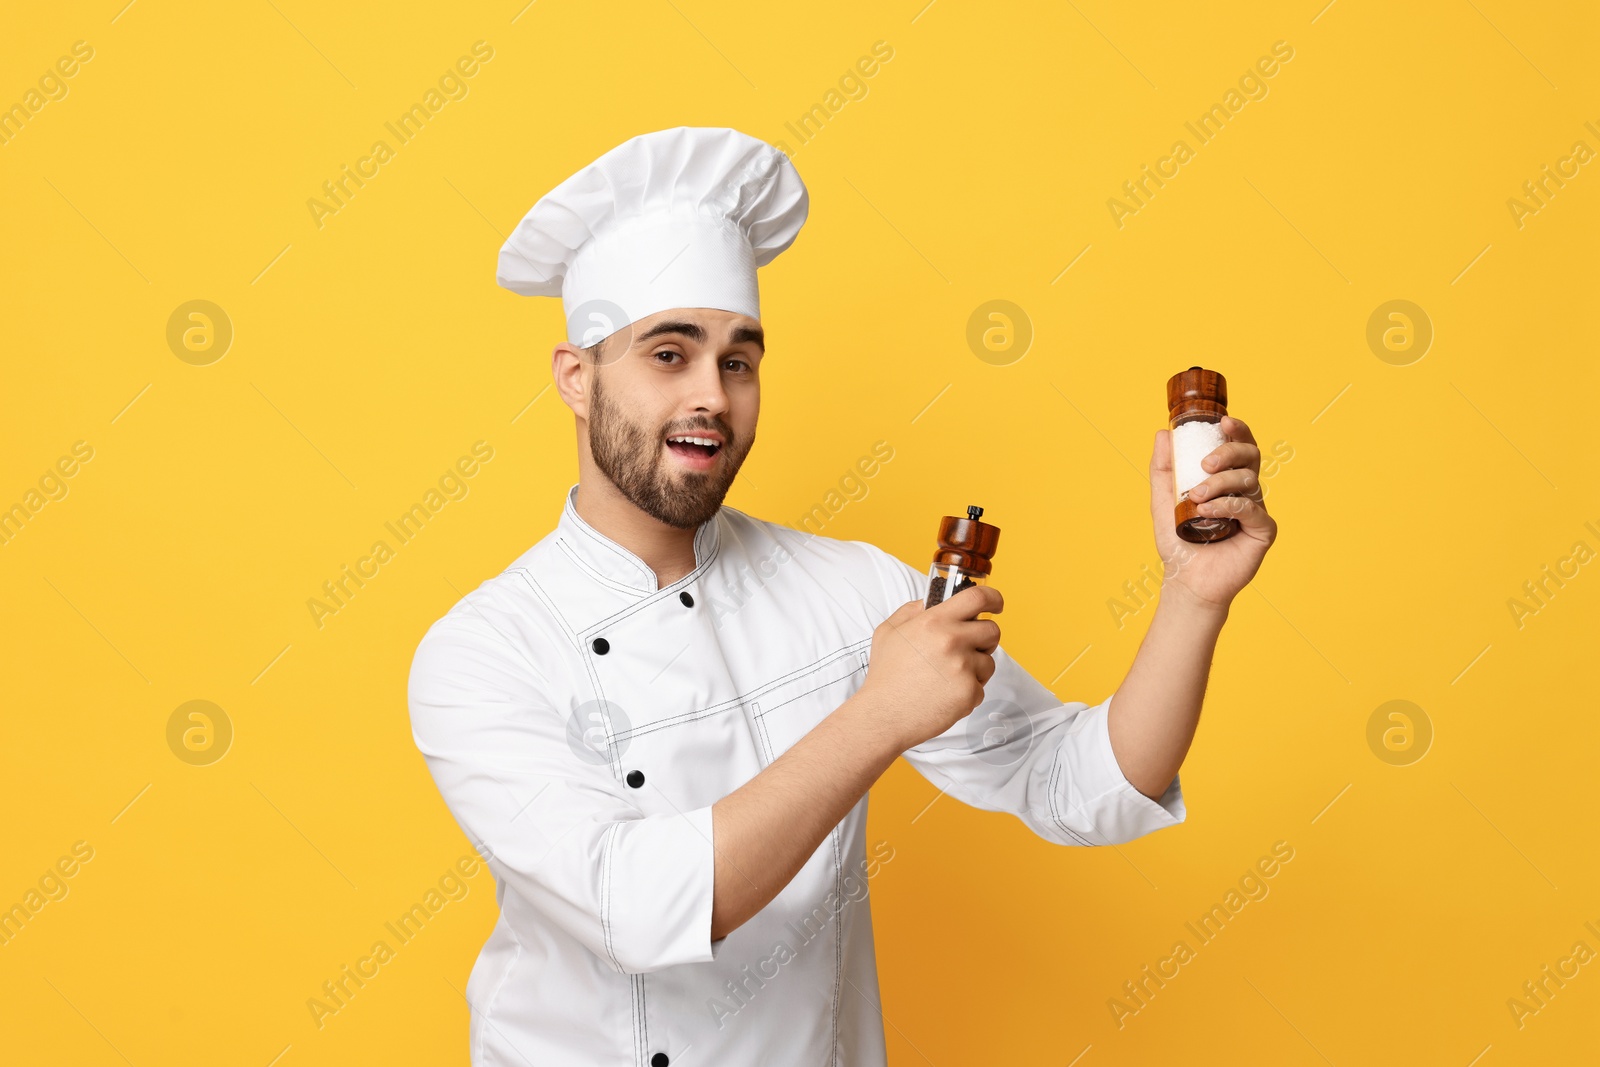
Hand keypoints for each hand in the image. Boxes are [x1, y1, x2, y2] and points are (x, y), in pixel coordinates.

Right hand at [859, 582, 1001, 751]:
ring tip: (946, 679)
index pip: (977, 598)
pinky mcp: (969, 692)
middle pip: (992, 630)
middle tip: (966, 650)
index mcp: (934, 621)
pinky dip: (967, 693)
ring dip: (975, 669)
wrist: (883, 715)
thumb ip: (910, 610)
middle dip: (984, 639)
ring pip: (988, 662)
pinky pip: (981, 687)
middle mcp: (952, 640)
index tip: (995, 604)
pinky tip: (944, 696)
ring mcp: (963, 667)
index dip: (993, 598)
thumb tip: (929, 603)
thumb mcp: (889, 632)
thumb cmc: (885, 675)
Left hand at [1149, 415, 1278, 611]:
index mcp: (1227, 479)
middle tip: (1206, 463)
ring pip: (1248, 480)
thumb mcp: (1163, 500)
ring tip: (1196, 499)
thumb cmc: (1178, 541)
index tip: (1224, 421)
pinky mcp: (1263, 530)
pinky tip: (1209, 511)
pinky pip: (1252, 508)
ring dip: (1220, 483)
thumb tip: (1162, 433)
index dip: (1238, 430)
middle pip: (1250, 456)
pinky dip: (1229, 505)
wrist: (1186, 579)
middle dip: (1229, 451)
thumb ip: (1163, 468)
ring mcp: (1256, 510)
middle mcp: (1245, 491)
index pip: (1239, 446)